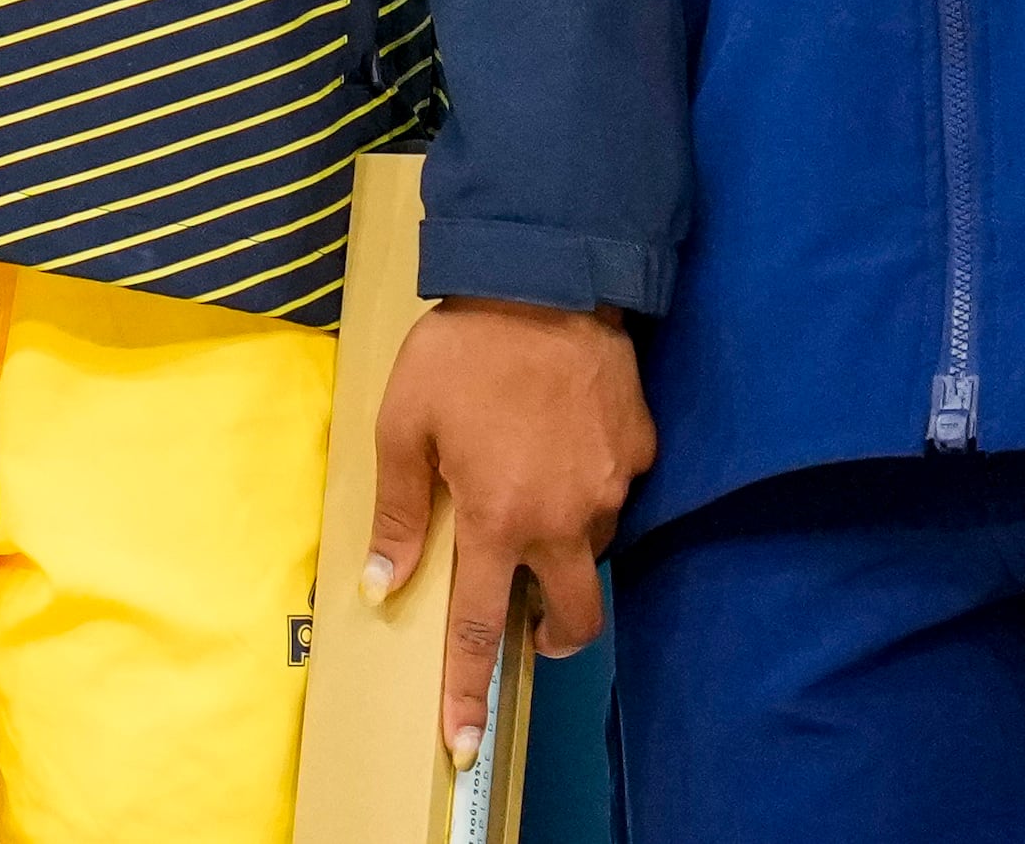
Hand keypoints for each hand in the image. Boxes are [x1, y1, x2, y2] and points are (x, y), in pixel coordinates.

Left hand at [362, 299, 654, 766]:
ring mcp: (612, 488)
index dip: (469, 692)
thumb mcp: (405, 425)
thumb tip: (383, 582)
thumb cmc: (464, 351)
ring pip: (591, 547)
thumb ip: (400, 512)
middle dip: (554, 634)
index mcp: (499, 520)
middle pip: (572, 618)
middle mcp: (564, 519)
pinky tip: (564, 439)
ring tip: (531, 480)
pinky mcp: (642, 452)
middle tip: (529, 615)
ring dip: (563, 540)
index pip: (482, 631)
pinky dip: (589, 483)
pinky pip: (617, 490)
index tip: (465, 743)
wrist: (546, 280)